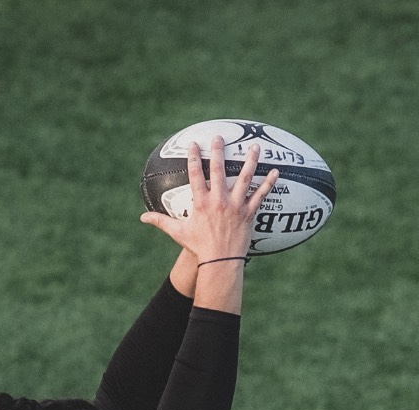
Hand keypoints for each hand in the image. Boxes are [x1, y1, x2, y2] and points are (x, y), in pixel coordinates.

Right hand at [140, 134, 278, 266]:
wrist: (219, 262)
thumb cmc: (199, 248)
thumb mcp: (178, 233)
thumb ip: (161, 221)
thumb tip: (142, 218)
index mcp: (201, 202)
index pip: (195, 174)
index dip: (193, 157)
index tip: (194, 143)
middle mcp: (218, 201)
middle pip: (218, 170)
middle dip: (218, 151)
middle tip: (219, 138)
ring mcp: (235, 206)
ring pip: (244, 178)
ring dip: (250, 161)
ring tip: (254, 146)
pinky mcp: (248, 214)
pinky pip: (261, 196)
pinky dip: (269, 184)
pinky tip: (276, 172)